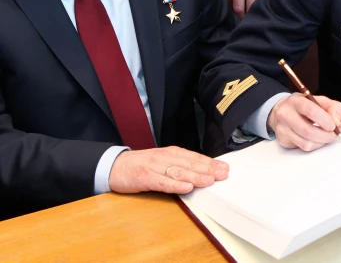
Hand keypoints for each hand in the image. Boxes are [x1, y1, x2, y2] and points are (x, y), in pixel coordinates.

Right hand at [108, 146, 228, 193]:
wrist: (115, 165)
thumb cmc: (142, 165)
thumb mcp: (163, 161)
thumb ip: (180, 166)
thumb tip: (203, 172)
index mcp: (172, 153)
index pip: (195, 158)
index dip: (210, 163)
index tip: (225, 168)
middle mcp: (165, 157)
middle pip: (190, 164)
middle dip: (208, 169)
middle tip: (223, 174)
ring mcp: (155, 167)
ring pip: (178, 172)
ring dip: (195, 176)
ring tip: (209, 181)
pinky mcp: (145, 177)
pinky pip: (162, 182)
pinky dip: (175, 185)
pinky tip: (187, 188)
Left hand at [218, 0, 273, 17]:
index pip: (239, 8)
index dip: (239, 16)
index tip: (240, 17)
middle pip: (250, 10)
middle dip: (248, 16)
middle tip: (248, 17)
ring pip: (260, 7)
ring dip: (257, 11)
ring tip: (256, 12)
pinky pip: (268, 2)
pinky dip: (265, 5)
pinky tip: (263, 6)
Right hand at [268, 94, 340, 151]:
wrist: (281, 110)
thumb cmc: (303, 105)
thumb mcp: (319, 100)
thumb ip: (333, 107)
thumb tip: (338, 121)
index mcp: (296, 101)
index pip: (312, 111)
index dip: (326, 121)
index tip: (333, 125)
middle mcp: (286, 115)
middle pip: (308, 131)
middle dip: (326, 136)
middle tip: (333, 135)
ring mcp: (283, 129)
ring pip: (306, 143)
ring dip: (321, 142)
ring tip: (326, 137)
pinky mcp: (283, 140)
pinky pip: (303, 148)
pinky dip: (314, 146)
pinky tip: (317, 140)